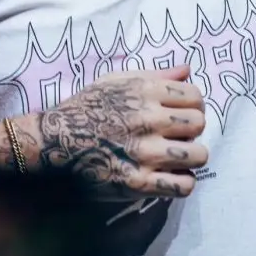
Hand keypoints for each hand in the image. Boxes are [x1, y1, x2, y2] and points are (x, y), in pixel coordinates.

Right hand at [15, 65, 206, 198]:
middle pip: (199, 123)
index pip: (195, 96)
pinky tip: (171, 176)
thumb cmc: (86, 106)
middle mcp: (149, 119)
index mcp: (146, 91)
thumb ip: (155, 74)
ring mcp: (145, 152)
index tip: (183, 112)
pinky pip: (183, 185)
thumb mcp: (116, 80)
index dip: (193, 104)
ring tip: (179, 157)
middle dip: (193, 128)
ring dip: (192, 156)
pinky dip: (182, 182)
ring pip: (198, 155)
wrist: (56, 141)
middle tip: (179, 134)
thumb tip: (187, 70)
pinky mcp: (139, 182)